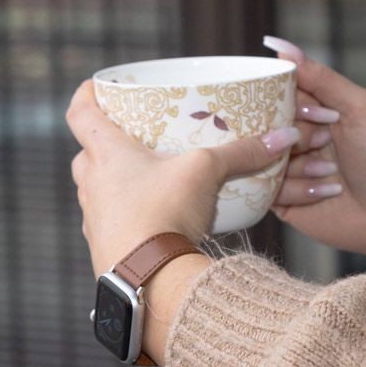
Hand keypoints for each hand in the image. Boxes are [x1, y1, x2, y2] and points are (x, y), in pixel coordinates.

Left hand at [67, 79, 300, 274]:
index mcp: (105, 154)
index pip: (80, 114)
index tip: (97, 86)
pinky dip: (130, 214)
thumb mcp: (207, 171)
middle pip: (87, 153)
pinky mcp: (105, 248)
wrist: (147, 280)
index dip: (86, 95)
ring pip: (98, 188)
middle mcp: (91, 184)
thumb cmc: (163, 212)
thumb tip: (285, 135)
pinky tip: (157, 216)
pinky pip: (114, 221)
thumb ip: (243, 152)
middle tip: (134, 134)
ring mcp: (94, 219)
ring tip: (151, 176)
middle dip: (106, 142)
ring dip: (117, 180)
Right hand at [263, 36, 365, 263]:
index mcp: (311, 108)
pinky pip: (266, 190)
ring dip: (300, 165)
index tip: (321, 115)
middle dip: (298, 136)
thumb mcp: (360, 107)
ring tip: (332, 171)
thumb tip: (281, 47)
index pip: (275, 92)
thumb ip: (322, 78)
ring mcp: (284, 168)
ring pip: (262, 157)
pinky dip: (299, 190)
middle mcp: (293, 135)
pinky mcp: (280, 200)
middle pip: (265, 124)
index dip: (291, 103)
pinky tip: (328, 190)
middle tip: (326, 142)